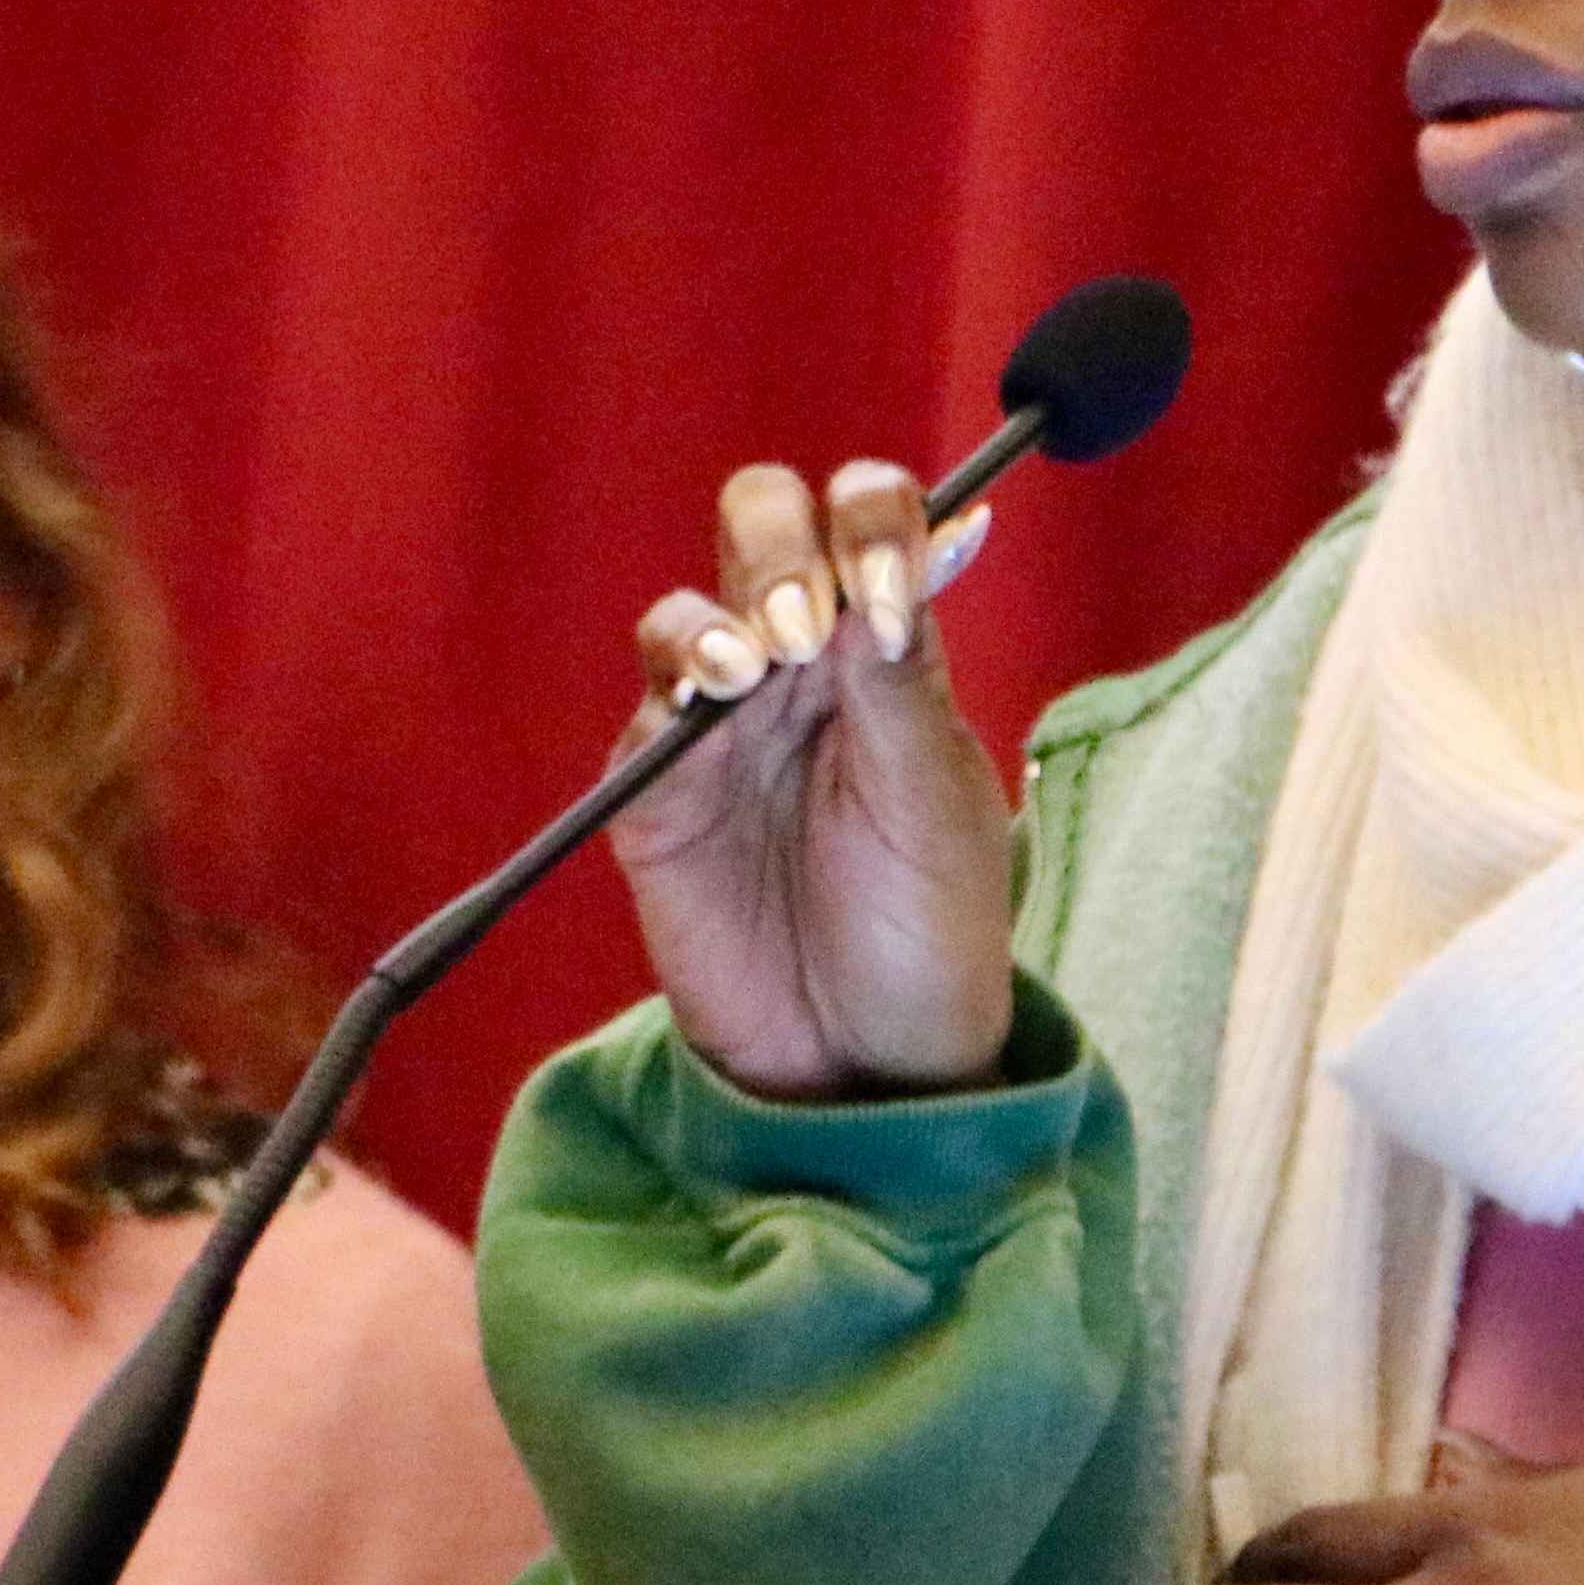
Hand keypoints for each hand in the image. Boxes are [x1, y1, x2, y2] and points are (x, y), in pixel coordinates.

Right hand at [607, 457, 1015, 1099]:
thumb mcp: (939, 808)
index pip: (872, 521)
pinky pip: (644, 705)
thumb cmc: (928, 933)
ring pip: (689, 605)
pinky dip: (669, 683)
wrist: (867, 1064)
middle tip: (805, 626)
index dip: (873, 523)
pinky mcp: (659, 791)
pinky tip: (707, 706)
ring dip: (720, 613)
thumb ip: (901, 687)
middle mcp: (805, 666)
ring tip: (753, 671)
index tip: (889, 596)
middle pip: (764, 526)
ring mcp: (725, 723)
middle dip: (779, 542)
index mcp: (892, 650)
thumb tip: (872, 577)